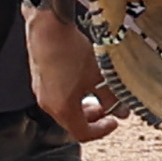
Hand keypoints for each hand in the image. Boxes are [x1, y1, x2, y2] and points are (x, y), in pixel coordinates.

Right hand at [22, 4, 121, 143]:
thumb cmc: (69, 50)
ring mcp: (41, 92)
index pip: (83, 134)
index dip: (102, 130)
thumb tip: (122, 110)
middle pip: (73, 123)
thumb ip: (112, 97)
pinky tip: (82, 80)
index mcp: (63, 108)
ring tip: (96, 92)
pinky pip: (57, 97)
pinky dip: (72, 96)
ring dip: (83, 106)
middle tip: (107, 109)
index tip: (113, 121)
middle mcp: (49, 104)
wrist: (48, 27)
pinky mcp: (39, 80)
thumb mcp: (99, 75)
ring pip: (65, 109)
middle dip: (93, 118)